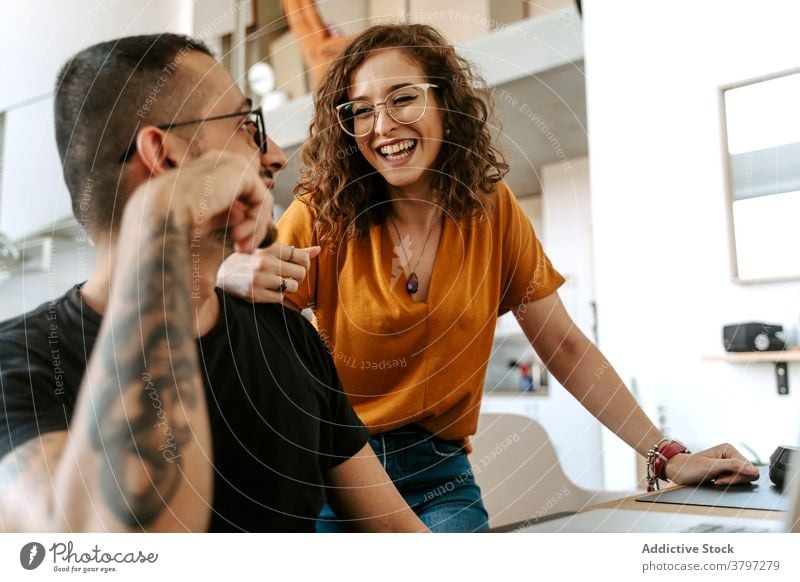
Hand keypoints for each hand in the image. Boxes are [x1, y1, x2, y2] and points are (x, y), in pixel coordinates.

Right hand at [137, 150, 272, 253]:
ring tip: (242, 248)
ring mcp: (229, 162)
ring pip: (259, 200)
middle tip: (244, 251)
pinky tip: (241, 238)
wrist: (161, 216)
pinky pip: (263, 200)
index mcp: (207, 170)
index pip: (239, 194)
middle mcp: (219, 162)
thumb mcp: (203, 220)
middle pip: (252, 196)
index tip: (238, 248)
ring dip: (255, 229)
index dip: (245, 223)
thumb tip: (240, 215)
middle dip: (253, 226)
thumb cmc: (172, 222)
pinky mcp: (240, 171)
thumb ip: (224, 214)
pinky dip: (257, 223)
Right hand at [218, 243, 321, 302]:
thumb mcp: (268, 251)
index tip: (296, 266)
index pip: (302, 257)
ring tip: (276, 283)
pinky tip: (266, 290)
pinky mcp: (255, 294)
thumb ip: (294, 251)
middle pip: (301, 273)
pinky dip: (277, 296)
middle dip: (298, 277)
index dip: (304, 264)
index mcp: (270, 248)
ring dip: (288, 287)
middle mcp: (265, 262)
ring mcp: (260, 279)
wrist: (220, 276)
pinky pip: (280, 298)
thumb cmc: (248, 261)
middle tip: (288, 277)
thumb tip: (318, 250)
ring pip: (292, 286)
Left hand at [664, 443, 759, 485]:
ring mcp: (730, 462)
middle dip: (733, 480)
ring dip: (730, 482)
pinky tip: (717, 480)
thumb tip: (754, 470)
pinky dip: (728, 483)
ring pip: (743, 478)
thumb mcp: (711, 467)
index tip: (719, 478)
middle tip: (717, 479)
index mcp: (729, 449)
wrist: (677, 471)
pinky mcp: (727, 470)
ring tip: (716, 479)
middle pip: (748, 473)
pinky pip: (737, 480)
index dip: (736, 477)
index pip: (749, 468)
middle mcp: (731, 454)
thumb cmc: (690, 468)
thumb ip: (734, 466)